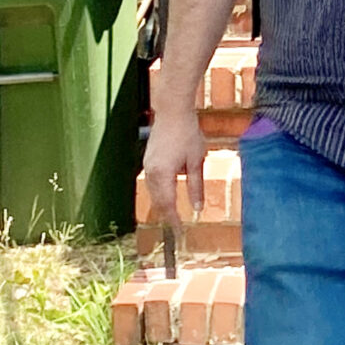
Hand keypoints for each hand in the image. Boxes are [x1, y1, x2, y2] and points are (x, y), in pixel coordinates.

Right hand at [142, 107, 210, 234]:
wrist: (172, 111)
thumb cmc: (187, 133)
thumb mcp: (196, 161)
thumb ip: (196, 186)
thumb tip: (197, 208)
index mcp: (163, 175)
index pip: (168, 205)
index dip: (174, 221)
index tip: (180, 233)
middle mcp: (151, 173)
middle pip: (158, 202)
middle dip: (167, 215)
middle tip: (177, 228)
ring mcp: (147, 166)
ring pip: (153, 193)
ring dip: (163, 205)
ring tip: (173, 215)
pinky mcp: (147, 160)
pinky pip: (152, 183)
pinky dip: (159, 193)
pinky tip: (168, 195)